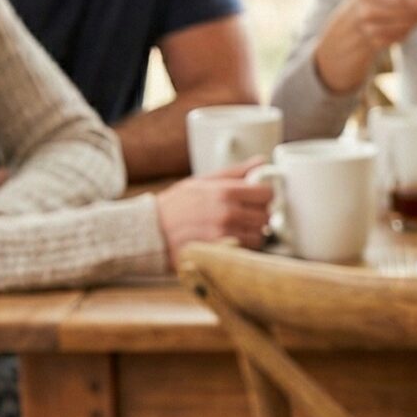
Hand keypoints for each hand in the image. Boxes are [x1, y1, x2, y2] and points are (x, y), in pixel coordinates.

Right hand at [153, 158, 275, 267]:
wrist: (150, 231)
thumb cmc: (175, 205)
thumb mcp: (202, 182)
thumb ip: (234, 173)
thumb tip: (261, 162)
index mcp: (225, 192)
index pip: (266, 194)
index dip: (265, 196)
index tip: (258, 199)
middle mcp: (228, 213)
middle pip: (266, 217)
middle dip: (259, 216)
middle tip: (246, 215)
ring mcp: (224, 235)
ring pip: (259, 236)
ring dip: (253, 234)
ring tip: (236, 229)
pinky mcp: (220, 254)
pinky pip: (246, 252)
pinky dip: (243, 248)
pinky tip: (231, 241)